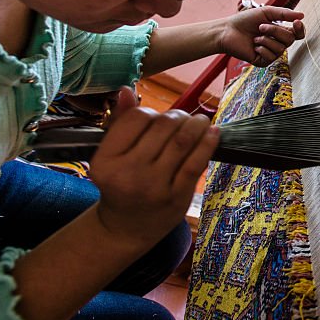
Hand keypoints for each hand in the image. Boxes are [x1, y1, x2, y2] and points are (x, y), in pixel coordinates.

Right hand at [88, 106, 216, 248]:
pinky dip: (208, 142)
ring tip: (200, 121)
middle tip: (182, 119)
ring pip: (182, 141)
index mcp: (105, 161)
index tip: (158, 119)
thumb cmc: (120, 185)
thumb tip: (126, 90)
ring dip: (196, 124)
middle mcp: (128, 173)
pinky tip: (213, 132)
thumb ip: (119, 124)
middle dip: (177, 116)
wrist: (125, 229)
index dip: (152, 113)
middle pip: (162, 127)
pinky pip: (197, 162)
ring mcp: (154, 186)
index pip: (136, 119)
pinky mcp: (177, 196)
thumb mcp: (111, 157)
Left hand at [218, 5, 304, 66]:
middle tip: (261, 27)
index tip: (296, 22)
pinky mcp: (263, 61)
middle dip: (275, 31)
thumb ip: (284, 13)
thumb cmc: (245, 20)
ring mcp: (271, 53)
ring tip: (255, 37)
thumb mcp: (266, 12)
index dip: (300, 29)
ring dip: (266, 40)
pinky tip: (253, 46)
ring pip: (281, 49)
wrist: (227, 31)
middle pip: (290, 40)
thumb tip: (302, 15)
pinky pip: (271, 57)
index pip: (298, 34)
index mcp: (280, 31)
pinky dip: (262, 49)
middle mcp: (278, 42)